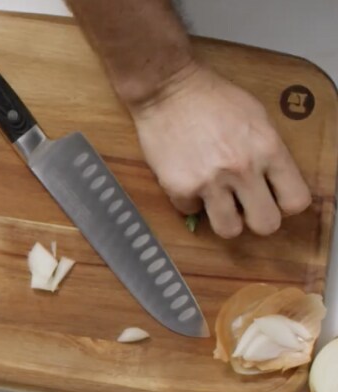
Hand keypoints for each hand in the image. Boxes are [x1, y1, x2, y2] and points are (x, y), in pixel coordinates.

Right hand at [128, 64, 310, 237]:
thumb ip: (267, 153)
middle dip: (255, 218)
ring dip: (223, 218)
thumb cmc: (212, 98)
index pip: (296, 200)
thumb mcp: (256, 117)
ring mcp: (209, 182)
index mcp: (268, 149)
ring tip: (215, 201)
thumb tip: (270, 183)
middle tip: (244, 206)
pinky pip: (190, 212)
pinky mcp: (179, 188)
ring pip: (228, 230)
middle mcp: (242, 169)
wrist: (167, 90)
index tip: (272, 198)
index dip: (284, 204)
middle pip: (266, 224)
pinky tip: (186, 180)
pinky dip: (189, 201)